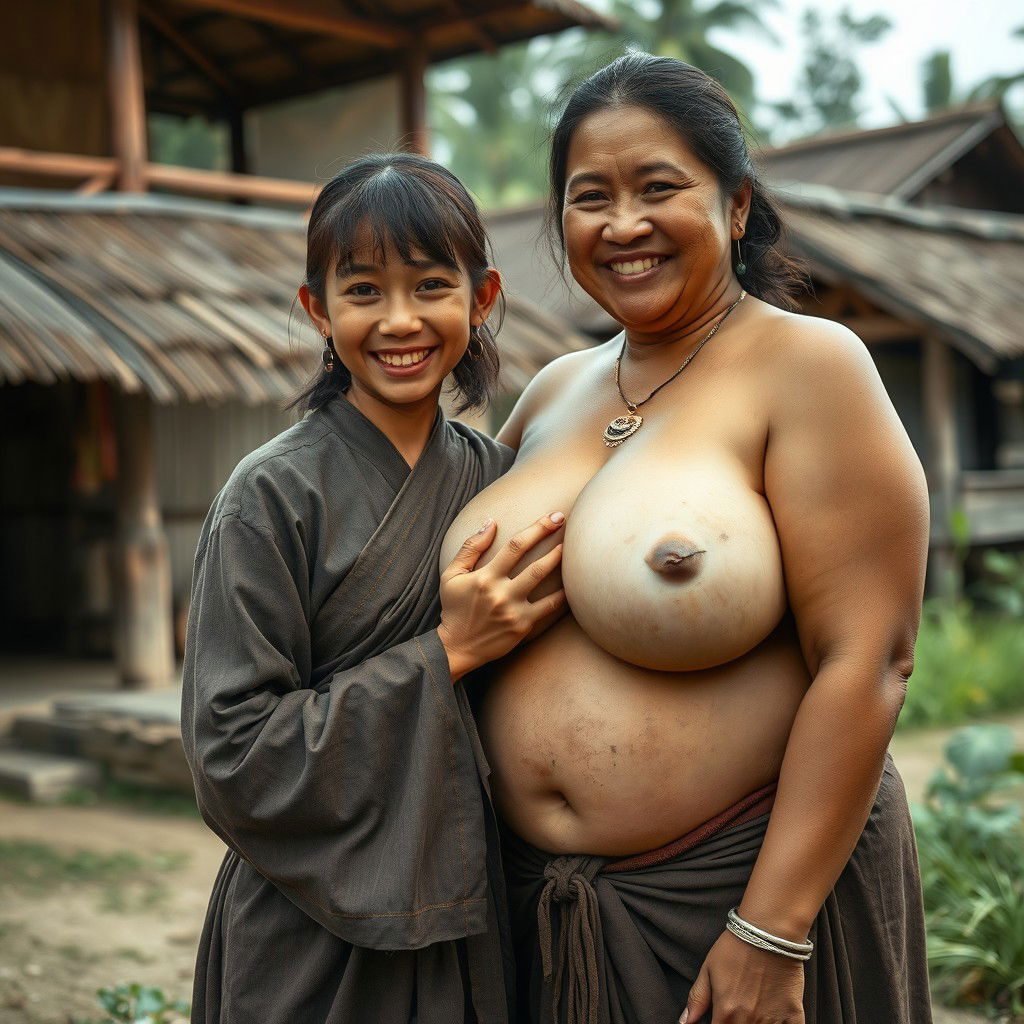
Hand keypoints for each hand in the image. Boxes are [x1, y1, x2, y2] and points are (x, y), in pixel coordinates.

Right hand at [438, 513, 565, 681]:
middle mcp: (500, 592)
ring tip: (571, 551)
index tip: (554, 517)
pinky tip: (573, 584)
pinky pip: (548, 607)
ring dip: (557, 563)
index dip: (537, 528)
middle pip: (533, 563)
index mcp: (484, 577)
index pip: (515, 546)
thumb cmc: (454, 608)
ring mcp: (513, 610)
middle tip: (567, 525)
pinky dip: (562, 595)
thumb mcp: (452, 575)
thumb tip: (491, 522)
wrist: (456, 647)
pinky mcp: (522, 626)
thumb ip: (471, 548)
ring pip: (541, 582)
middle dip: (552, 541)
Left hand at [682, 931, 804, 1023]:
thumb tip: (685, 1022)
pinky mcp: (794, 1015)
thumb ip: (697, 1000)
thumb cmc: (736, 947)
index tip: (721, 1019)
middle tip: (738, 1010)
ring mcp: (773, 1020)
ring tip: (754, 1012)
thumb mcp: (708, 969)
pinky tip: (774, 1019)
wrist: (768, 931)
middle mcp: (749, 1021)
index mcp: (726, 1012)